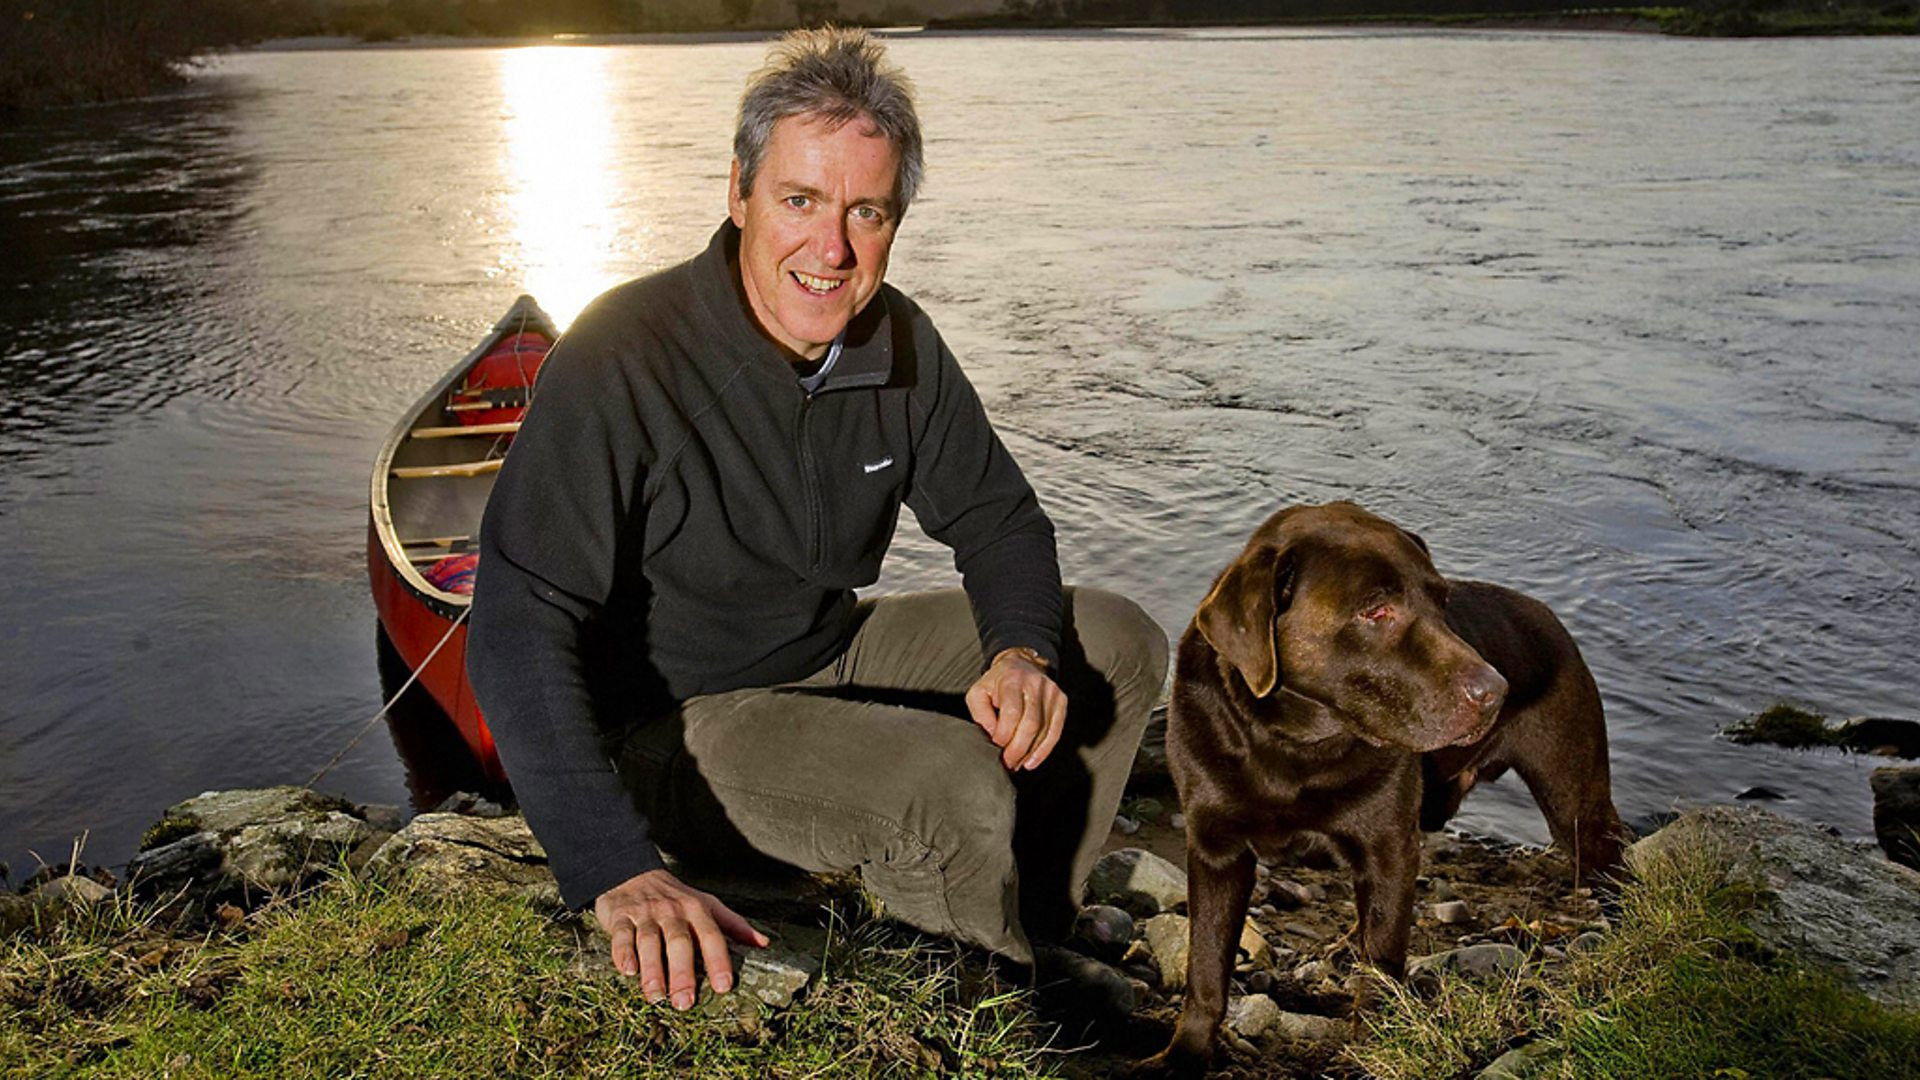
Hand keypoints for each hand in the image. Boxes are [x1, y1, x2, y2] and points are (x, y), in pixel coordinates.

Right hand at [593, 868, 768, 1009]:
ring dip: (653, 970)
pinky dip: (624, 953)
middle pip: (679, 942)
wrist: (631, 872)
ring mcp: (645, 914)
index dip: (718, 961)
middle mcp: (672, 911)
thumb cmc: (674, 896)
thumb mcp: (707, 904)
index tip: (723, 986)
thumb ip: (734, 924)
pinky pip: (622, 935)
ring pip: (650, 941)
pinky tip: (628, 971)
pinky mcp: (620, 917)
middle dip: (683, 973)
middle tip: (685, 1002)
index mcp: (697, 909)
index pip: (711, 936)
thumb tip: (764, 944)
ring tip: (657, 996)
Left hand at [964, 647, 1067, 770]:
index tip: (995, 746)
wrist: (1020, 665)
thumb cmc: (996, 683)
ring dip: (1029, 753)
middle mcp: (1035, 684)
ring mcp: (1051, 692)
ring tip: (1016, 764)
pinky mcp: (1061, 701)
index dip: (1004, 735)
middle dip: (1017, 749)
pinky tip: (1032, 761)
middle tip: (1007, 763)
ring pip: (1044, 730)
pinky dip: (1044, 750)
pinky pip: (1055, 731)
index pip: (1012, 713)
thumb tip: (993, 735)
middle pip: (1031, 724)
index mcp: (1012, 680)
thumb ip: (980, 714)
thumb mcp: (978, 693)